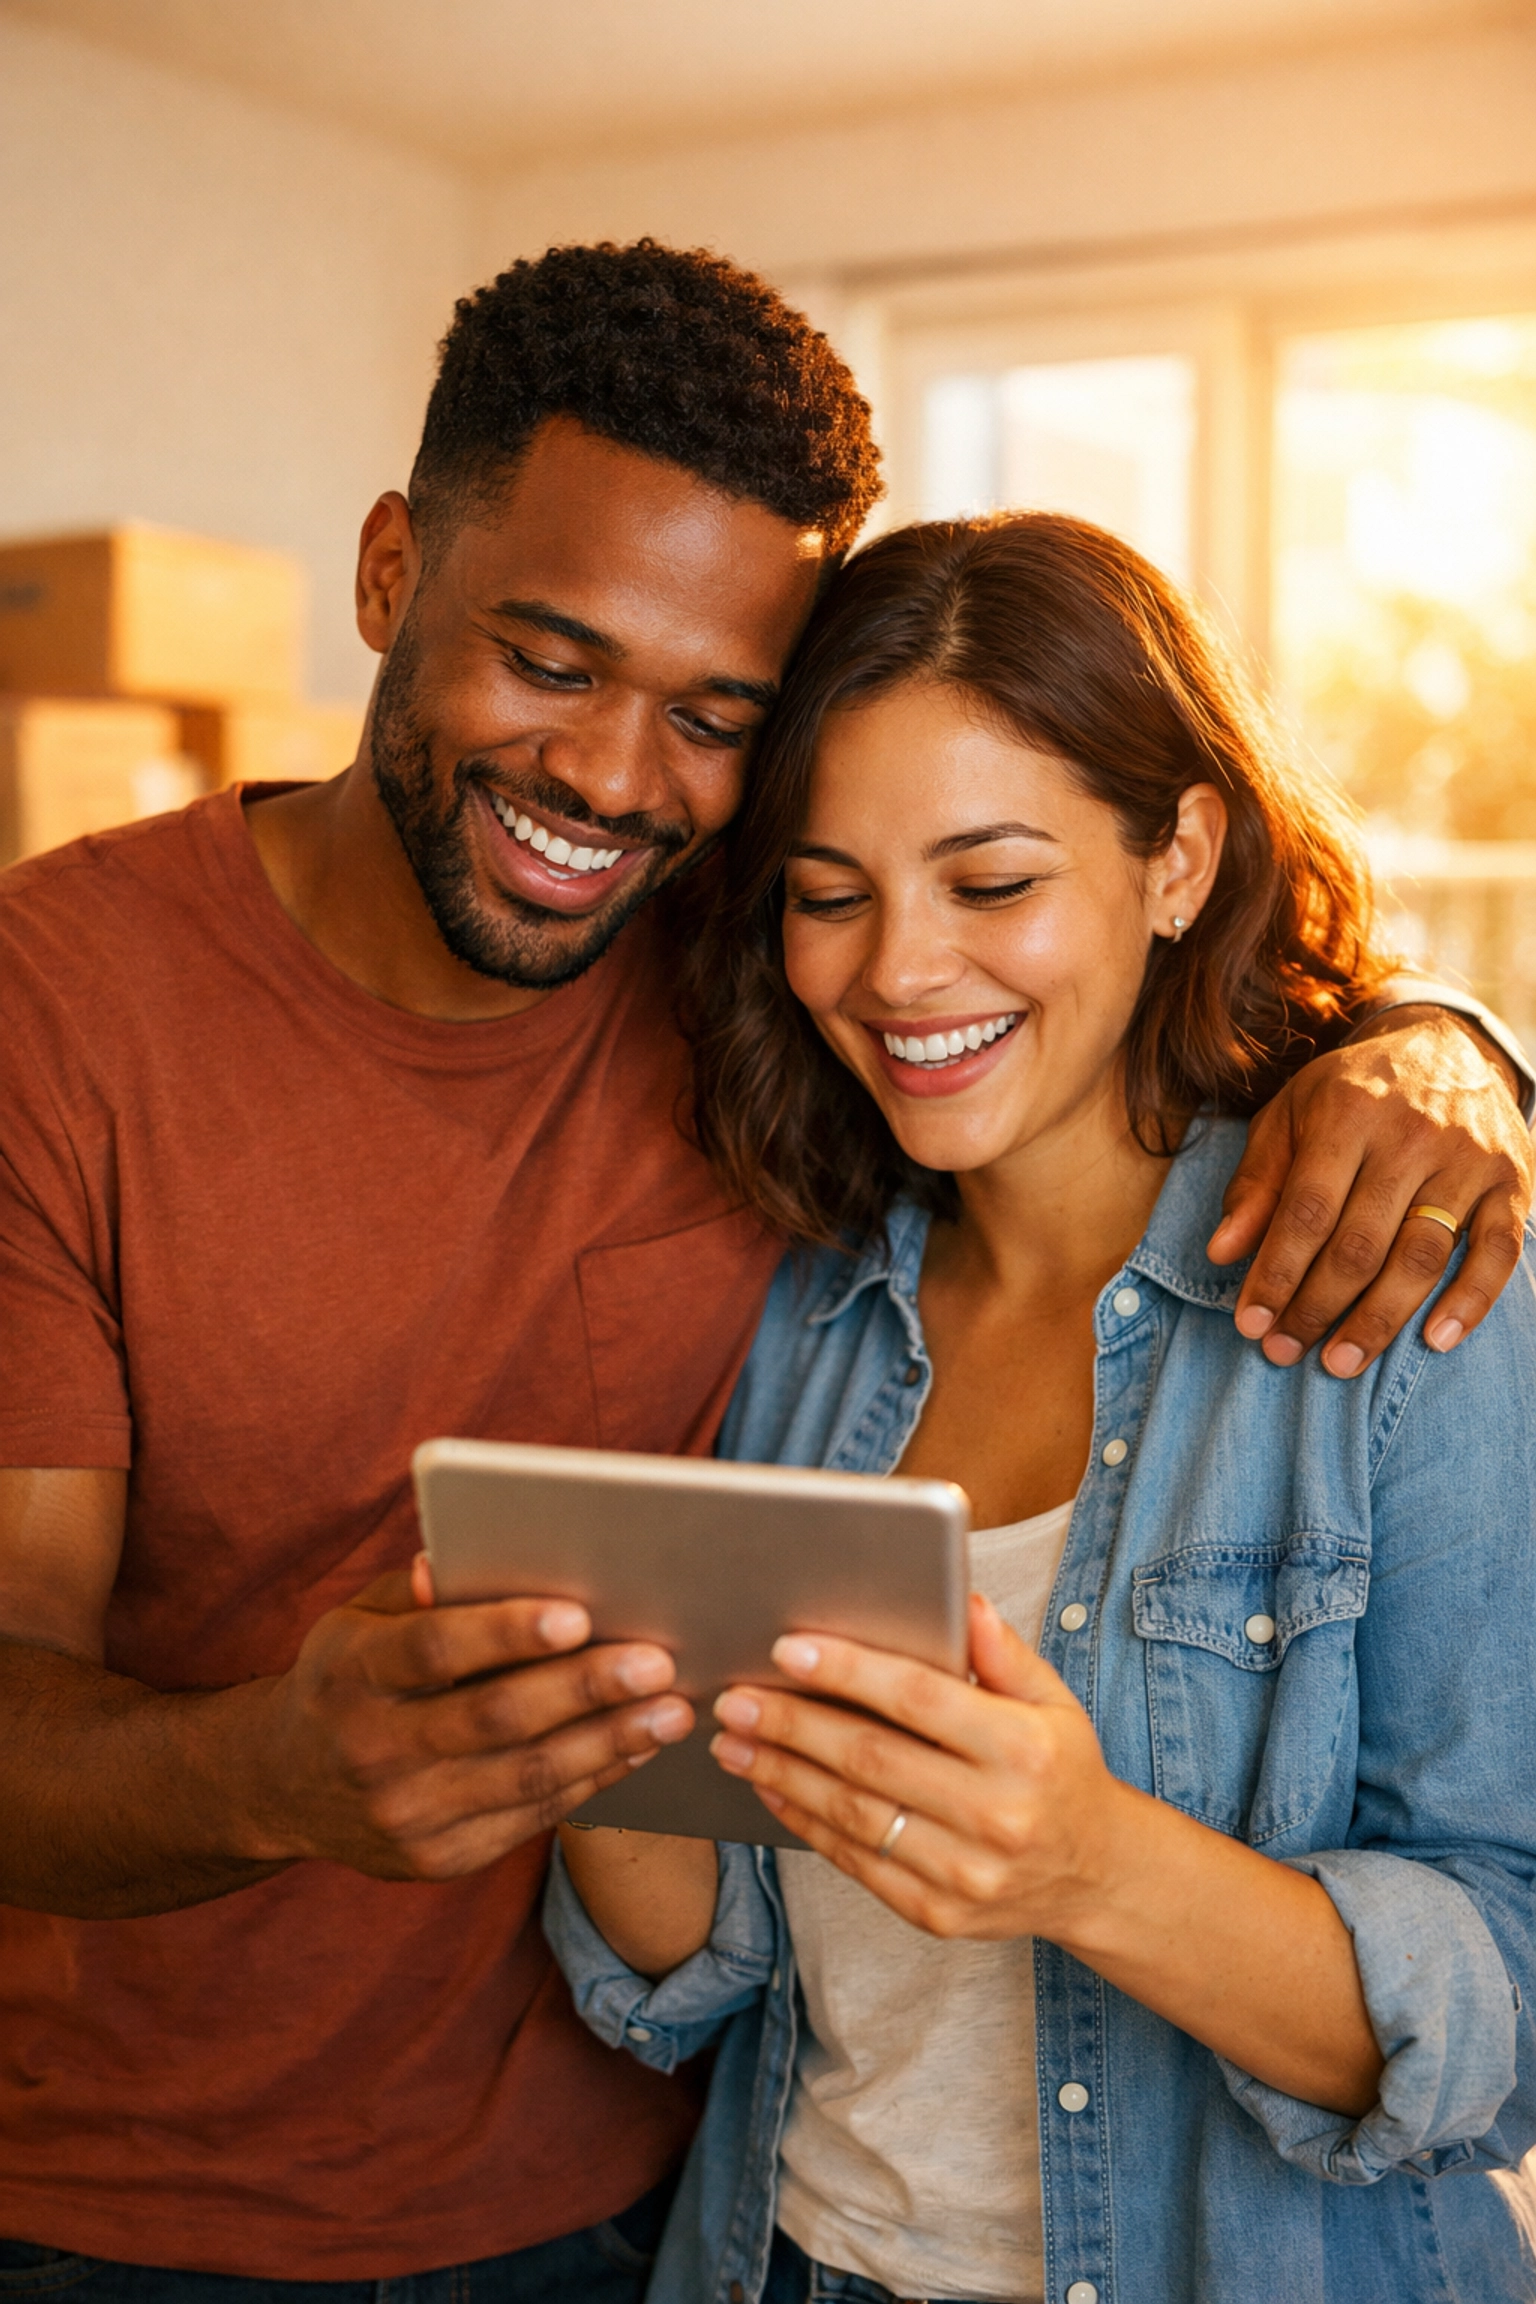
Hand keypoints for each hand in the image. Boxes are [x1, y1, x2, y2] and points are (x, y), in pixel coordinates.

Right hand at [242, 1557, 693, 1881]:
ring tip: (674, 1710)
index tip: (578, 1613)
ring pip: (526, 1777)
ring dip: (610, 1742)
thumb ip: (418, 1595)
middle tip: (658, 1661)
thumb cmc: (346, 1678)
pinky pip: (532, 1816)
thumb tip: (465, 1558)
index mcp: (352, 1673)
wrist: (280, 1786)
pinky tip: (636, 1747)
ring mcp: (406, 1815)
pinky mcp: (437, 1860)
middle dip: (585, 1688)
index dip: (505, 1631)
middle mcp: (373, 1750)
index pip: (434, 1648)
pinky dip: (592, 1779)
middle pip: (495, 1718)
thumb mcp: (356, 1622)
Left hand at [710, 1595, 1119, 1939]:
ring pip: (853, 1814)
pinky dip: (804, 1822)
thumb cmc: (1062, 1771)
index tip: (788, 1648)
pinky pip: (857, 1862)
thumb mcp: (1053, 1701)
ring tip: (732, 1740)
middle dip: (792, 1723)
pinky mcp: (938, 1914)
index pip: (920, 1700)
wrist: (1098, 1876)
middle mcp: (997, 1815)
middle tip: (735, 1697)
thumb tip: (960, 1598)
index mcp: (1023, 1749)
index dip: (849, 1671)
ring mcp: (966, 1873)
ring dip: (782, 1773)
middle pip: (872, 1759)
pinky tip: (770, 1786)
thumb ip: (1002, 1653)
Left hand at [1208, 1007, 1531, 1376]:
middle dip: (1316, 1307)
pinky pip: (1497, 1252)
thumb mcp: (1290, 1114)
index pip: (1306, 1210)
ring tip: (1340, 1363)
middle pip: (1360, 1242)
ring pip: (1422, 1256)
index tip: (1251, 1322)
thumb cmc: (1352, 1091)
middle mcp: (1411, 1134)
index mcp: (1347, 1112)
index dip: (1276, 1273)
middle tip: (1285, 1352)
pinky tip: (1434, 1342)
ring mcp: (1467, 1159)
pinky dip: (1470, 1302)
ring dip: (1379, 1320)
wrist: (1447, 1043)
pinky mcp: (1513, 1181)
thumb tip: (1222, 1252)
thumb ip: (1256, 1181)